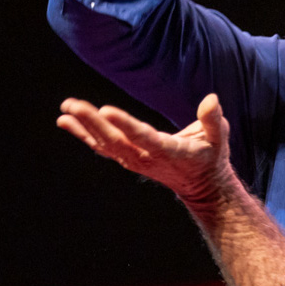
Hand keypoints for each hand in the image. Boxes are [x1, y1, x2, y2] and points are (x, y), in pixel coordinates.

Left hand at [57, 93, 232, 208]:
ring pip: (105, 144)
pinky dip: (83, 134)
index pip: (144, 137)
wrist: (202, 187)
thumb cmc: (211, 156)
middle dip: (93, 123)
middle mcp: (147, 158)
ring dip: (83, 127)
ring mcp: (135, 160)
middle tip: (73, 105)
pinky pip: (102, 146)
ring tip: (65, 110)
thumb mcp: (219, 138)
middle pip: (116, 141)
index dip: (125, 125)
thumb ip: (214, 120)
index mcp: (169, 151)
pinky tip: (66, 120)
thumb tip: (211, 98)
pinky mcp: (128, 158)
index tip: (106, 110)